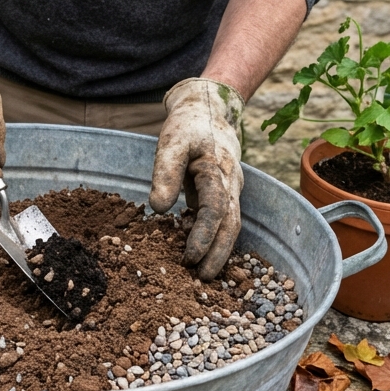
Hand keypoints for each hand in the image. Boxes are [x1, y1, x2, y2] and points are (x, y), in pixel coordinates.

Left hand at [149, 78, 244, 280]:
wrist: (208, 111)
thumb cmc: (187, 126)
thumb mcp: (171, 143)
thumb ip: (164, 173)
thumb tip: (158, 209)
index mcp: (218, 169)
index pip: (215, 208)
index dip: (204, 235)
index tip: (190, 257)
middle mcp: (230, 183)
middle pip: (231, 223)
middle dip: (219, 253)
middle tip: (203, 279)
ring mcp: (230, 189)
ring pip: (230, 224)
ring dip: (219, 249)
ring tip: (203, 274)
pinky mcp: (223, 194)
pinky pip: (222, 220)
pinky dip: (214, 239)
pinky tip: (198, 254)